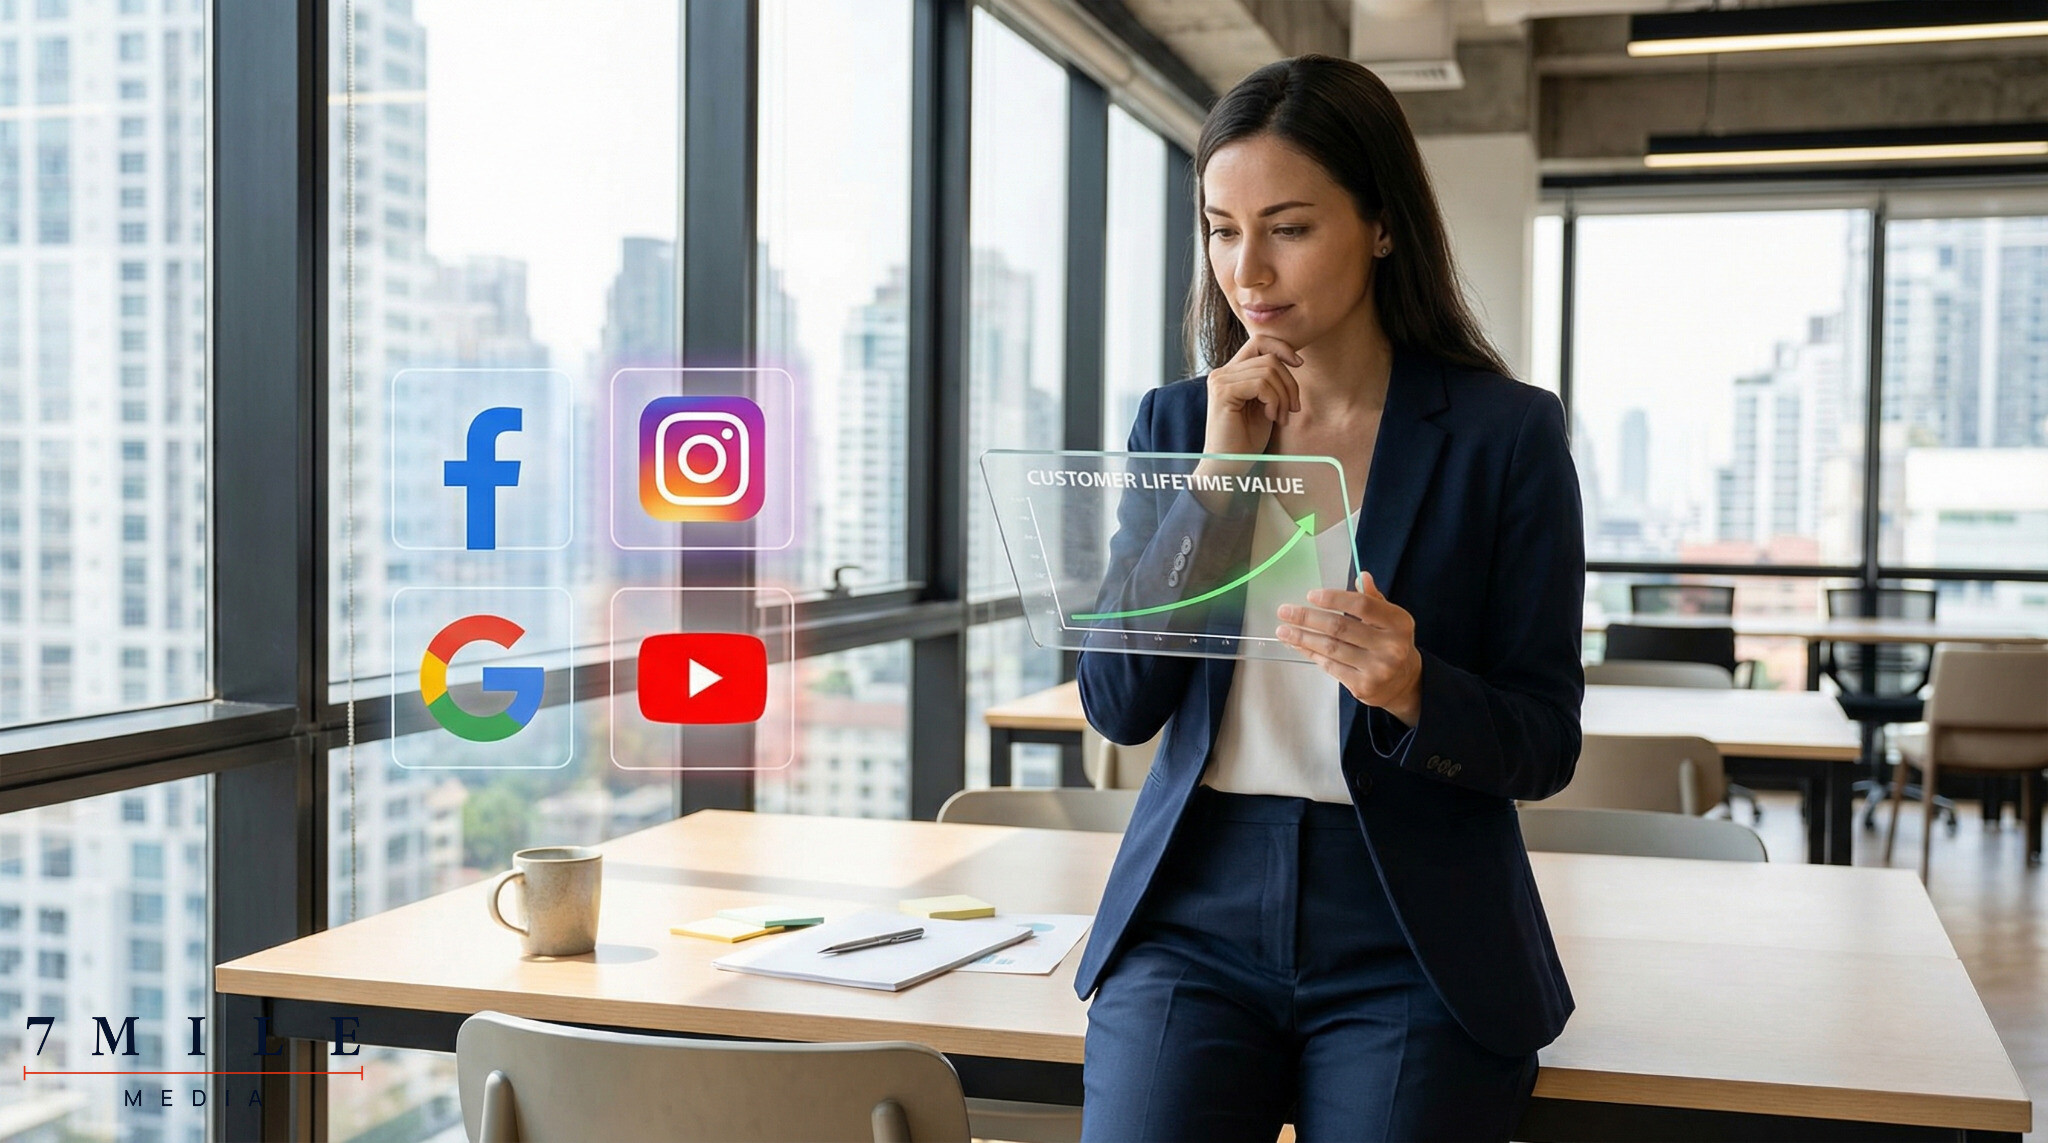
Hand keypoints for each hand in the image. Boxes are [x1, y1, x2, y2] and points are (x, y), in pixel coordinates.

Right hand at [1202, 334, 1302, 457]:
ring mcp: (1220, 381)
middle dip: (1289, 383)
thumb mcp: (1265, 403)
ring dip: (1283, 396)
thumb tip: (1292, 359)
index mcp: (1230, 372)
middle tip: (1292, 409)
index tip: (1298, 364)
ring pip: (1268, 370)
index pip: (1259, 341)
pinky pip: (1262, 383)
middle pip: (1269, 357)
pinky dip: (1274, 401)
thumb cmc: (1246, 439)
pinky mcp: (1222, 392)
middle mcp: (1221, 372)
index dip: (1283, 348)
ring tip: (1280, 417)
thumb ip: (1271, 380)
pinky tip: (1271, 417)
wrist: (1228, 466)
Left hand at [1275, 572, 1423, 726]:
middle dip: (1308, 618)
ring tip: (1283, 630)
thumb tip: (1362, 576)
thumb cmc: (1391, 643)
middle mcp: (1391, 646)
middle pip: (1340, 627)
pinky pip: (1330, 666)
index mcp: (1398, 623)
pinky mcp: (1363, 686)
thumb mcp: (1390, 619)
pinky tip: (1298, 644)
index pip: (1362, 605)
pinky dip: (1310, 653)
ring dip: (1303, 637)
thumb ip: (1374, 599)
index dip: (1334, 599)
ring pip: (1331, 648)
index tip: (1311, 595)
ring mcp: (1377, 668)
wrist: (1404, 682)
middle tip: (1285, 612)